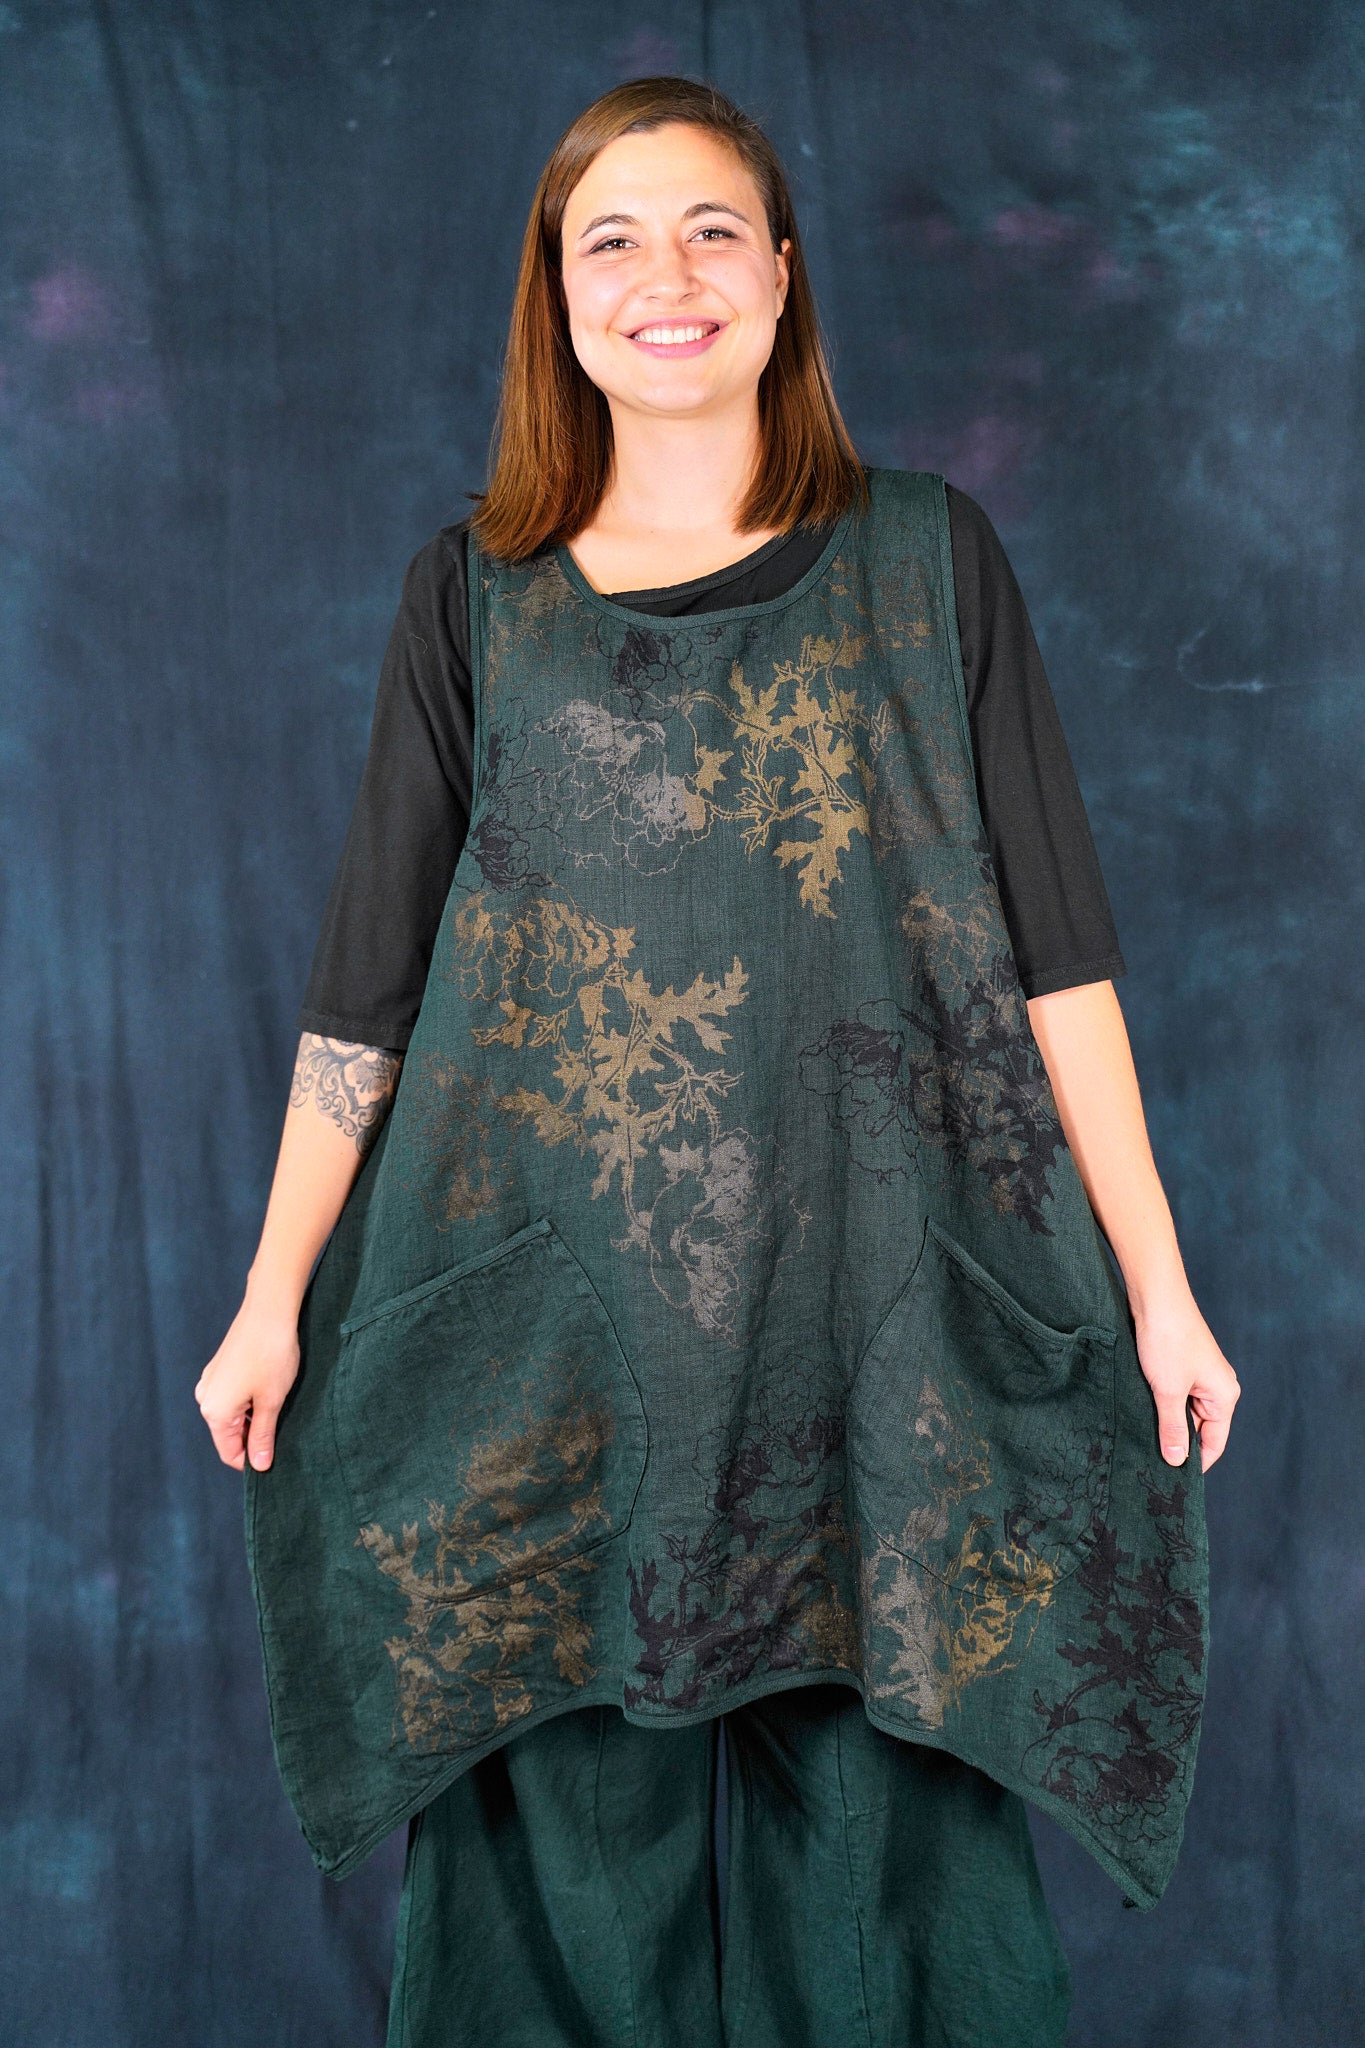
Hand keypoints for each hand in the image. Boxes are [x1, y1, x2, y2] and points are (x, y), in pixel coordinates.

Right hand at [194, 1287, 301, 1471]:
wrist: (268, 1311)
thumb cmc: (272, 1356)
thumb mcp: (271, 1402)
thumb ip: (263, 1436)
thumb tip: (260, 1465)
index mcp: (214, 1412)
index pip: (230, 1453)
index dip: (253, 1460)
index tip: (276, 1456)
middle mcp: (205, 1398)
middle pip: (229, 1434)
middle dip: (253, 1437)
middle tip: (282, 1428)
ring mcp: (211, 1381)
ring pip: (232, 1414)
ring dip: (253, 1418)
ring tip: (278, 1404)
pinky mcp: (220, 1368)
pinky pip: (232, 1396)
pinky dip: (249, 1401)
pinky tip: (269, 1389)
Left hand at [1132, 1287, 1239, 1473]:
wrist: (1156, 1296)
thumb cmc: (1167, 1340)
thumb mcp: (1168, 1390)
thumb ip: (1173, 1428)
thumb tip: (1177, 1462)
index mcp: (1224, 1396)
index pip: (1214, 1443)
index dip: (1195, 1464)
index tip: (1173, 1482)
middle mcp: (1217, 1387)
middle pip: (1200, 1429)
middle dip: (1178, 1444)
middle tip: (1151, 1465)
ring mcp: (1199, 1375)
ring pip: (1184, 1412)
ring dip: (1166, 1424)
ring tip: (1143, 1442)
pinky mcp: (1181, 1365)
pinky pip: (1174, 1396)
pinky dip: (1161, 1406)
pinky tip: (1142, 1414)